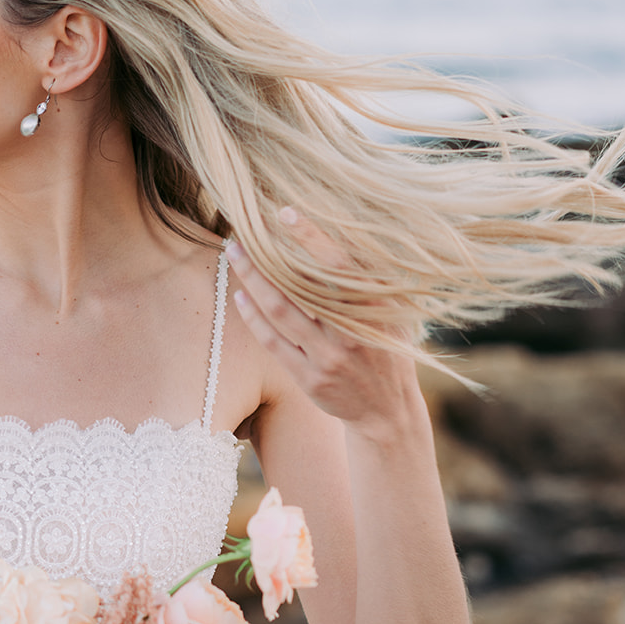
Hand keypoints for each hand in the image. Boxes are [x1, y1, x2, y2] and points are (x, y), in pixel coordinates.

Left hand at [226, 215, 422, 439]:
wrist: (388, 411)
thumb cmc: (387, 351)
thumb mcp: (390, 314)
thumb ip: (367, 281)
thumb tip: (341, 234)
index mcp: (374, 309)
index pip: (339, 265)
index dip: (311, 237)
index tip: (285, 213)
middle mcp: (350, 333)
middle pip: (297, 287)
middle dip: (263, 258)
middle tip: (239, 233)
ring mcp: (328, 357)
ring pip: (279, 312)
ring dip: (252, 280)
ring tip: (234, 255)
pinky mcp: (309, 378)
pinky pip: (273, 342)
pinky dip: (254, 318)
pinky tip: (240, 296)